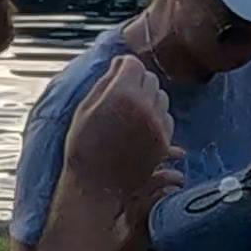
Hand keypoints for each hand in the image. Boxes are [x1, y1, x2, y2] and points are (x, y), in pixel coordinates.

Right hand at [57, 55, 177, 224]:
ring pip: (162, 97)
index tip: (117, 74)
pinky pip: (167, 118)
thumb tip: (121, 64)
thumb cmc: (83, 146)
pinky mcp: (164, 141)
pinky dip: (157, 118)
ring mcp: (158, 125)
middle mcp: (145, 107)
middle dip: (138, 82)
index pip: (134, 64)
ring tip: (129, 114)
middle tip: (121, 96)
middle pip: (151, 79)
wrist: (95, 185)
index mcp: (122, 95)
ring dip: (149, 99)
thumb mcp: (85, 109)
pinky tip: (139, 128)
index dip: (124, 68)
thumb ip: (106, 83)